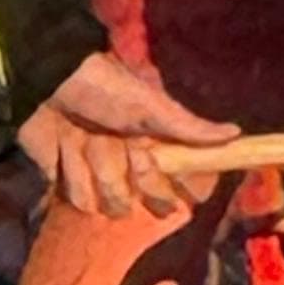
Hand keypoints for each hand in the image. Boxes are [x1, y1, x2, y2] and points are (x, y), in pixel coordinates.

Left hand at [20, 46, 236, 217]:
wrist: (47, 84)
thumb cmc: (104, 88)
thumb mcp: (149, 105)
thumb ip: (188, 126)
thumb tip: (236, 134)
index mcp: (154, 147)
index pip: (177, 185)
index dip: (170, 188)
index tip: (163, 178)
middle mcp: (129, 166)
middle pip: (140, 198)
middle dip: (125, 172)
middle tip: (115, 141)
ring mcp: (97, 176)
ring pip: (104, 200)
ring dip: (91, 165)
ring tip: (80, 135)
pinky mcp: (66, 182)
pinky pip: (74, 198)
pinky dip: (68, 170)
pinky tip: (62, 146)